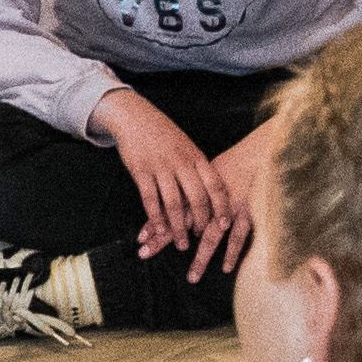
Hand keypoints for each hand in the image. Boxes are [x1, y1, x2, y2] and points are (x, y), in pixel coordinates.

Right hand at [99, 92, 248, 272]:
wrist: (134, 117)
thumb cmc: (163, 134)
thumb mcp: (186, 146)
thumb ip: (197, 167)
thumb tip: (212, 193)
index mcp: (196, 156)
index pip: (215, 184)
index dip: (222, 206)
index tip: (226, 224)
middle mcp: (180, 162)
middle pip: (197, 198)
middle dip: (201, 222)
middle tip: (202, 238)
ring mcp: (160, 167)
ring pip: (174, 203)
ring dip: (179, 227)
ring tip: (182, 244)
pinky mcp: (140, 171)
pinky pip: (150, 199)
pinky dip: (156, 219)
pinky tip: (159, 231)